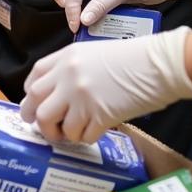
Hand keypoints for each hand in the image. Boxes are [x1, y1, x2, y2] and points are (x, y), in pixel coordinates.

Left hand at [20, 27, 191, 142]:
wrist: (159, 65)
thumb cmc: (133, 57)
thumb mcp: (93, 53)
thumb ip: (71, 69)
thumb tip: (59, 92)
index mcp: (65, 58)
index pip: (34, 78)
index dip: (31, 95)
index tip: (35, 104)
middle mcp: (67, 77)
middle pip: (35, 102)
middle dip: (36, 119)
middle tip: (44, 127)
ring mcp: (80, 97)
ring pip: (51, 123)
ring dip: (60, 133)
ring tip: (70, 134)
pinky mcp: (99, 115)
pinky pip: (81, 135)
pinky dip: (84, 138)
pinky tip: (93, 133)